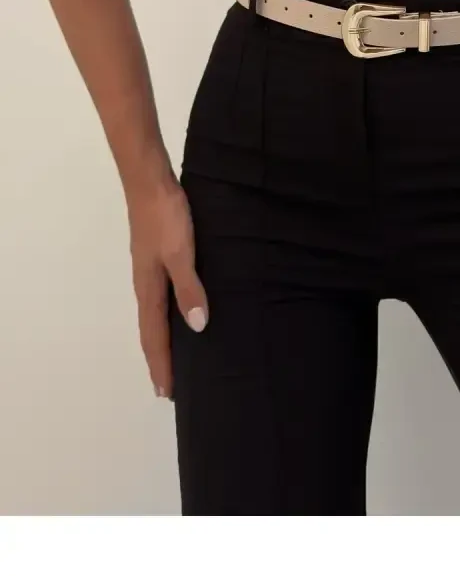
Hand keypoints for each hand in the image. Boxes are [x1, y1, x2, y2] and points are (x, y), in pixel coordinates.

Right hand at [127, 165, 207, 398]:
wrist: (150, 181)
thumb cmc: (166, 217)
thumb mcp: (181, 253)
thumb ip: (190, 288)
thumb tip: (198, 327)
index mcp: (148, 288)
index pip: (154, 336)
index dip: (161, 365)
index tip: (166, 394)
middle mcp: (145, 283)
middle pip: (150, 330)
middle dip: (159, 359)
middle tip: (169, 386)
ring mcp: (149, 269)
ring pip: (155, 313)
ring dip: (163, 338)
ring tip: (176, 356)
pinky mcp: (156, 255)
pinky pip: (161, 296)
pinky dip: (168, 314)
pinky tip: (181, 310)